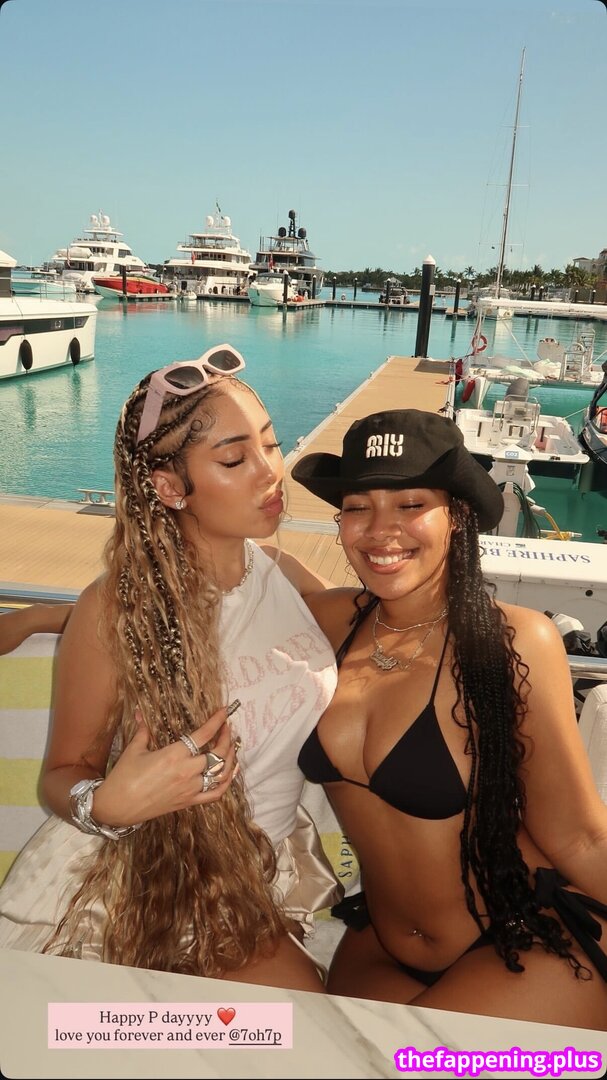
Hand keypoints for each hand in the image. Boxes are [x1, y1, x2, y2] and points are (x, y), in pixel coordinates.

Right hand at [91, 705, 237, 826]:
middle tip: (227, 728)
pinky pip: (215, 794)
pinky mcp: (188, 802)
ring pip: (220, 773)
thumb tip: (139, 713)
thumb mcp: (134, 749)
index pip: (203, 735)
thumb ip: (142, 730)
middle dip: (226, 738)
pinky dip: (226, 783)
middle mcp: (187, 771)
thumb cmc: (123, 777)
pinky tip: (229, 772)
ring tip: (231, 746)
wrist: (117, 807)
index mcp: (174, 755)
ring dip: (230, 758)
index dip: (217, 721)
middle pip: (218, 753)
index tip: (224, 711)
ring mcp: (190, 789)